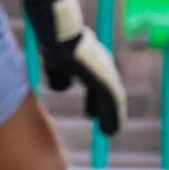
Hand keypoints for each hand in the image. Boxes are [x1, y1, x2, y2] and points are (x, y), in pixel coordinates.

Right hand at [22, 0, 125, 135]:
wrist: (60, 36)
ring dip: (112, 117)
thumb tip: (62, 87)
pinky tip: (111, 131)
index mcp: (90, 59)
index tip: (92, 113)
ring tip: (111, 132)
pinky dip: (113, 117)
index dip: (95, 100)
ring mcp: (105, 71)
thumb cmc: (55, 45)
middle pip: (107, 91)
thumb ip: (59, 74)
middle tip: (106, 126)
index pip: (96, 83)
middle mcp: (102, 64)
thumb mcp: (55, 63)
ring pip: (113, 99)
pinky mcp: (106, 80)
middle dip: (106, 109)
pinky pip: (113, 103)